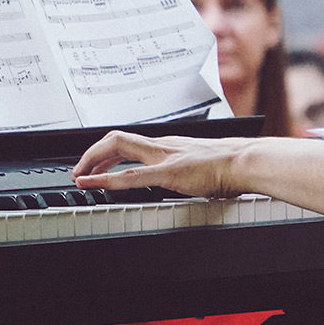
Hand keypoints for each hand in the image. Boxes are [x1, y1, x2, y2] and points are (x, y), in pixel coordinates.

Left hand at [72, 131, 247, 197]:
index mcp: (166, 144)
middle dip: (92, 154)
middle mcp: (161, 145)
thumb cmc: (228, 164)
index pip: (128, 141)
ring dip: (93, 162)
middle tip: (78, 170)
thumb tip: (177, 179)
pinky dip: (108, 180)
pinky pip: (133, 175)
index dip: (105, 152)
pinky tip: (94, 185)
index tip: (93, 165)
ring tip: (79, 176)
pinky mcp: (169, 172)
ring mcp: (164, 157)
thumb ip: (182, 169)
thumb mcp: (197, 164)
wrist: (245, 161)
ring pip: (118, 148)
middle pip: (116, 139)